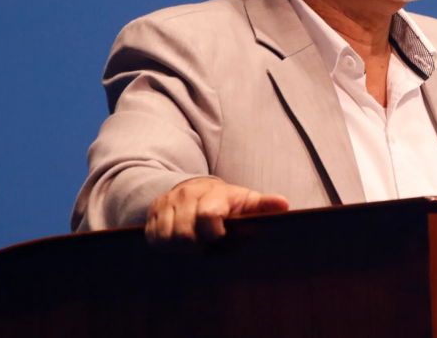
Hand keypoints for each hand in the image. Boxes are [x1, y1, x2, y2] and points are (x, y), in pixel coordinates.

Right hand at [145, 177, 289, 246]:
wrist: (197, 189)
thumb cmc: (227, 203)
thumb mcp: (247, 202)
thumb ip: (263, 205)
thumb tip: (284, 204)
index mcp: (214, 194)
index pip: (209, 217)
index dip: (213, 234)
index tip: (219, 236)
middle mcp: (188, 194)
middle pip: (184, 233)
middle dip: (195, 245)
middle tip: (204, 243)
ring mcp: (168, 201)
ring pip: (166, 237)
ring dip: (178, 246)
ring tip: (191, 241)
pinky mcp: (153, 209)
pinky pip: (152, 235)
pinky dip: (163, 243)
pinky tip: (176, 240)